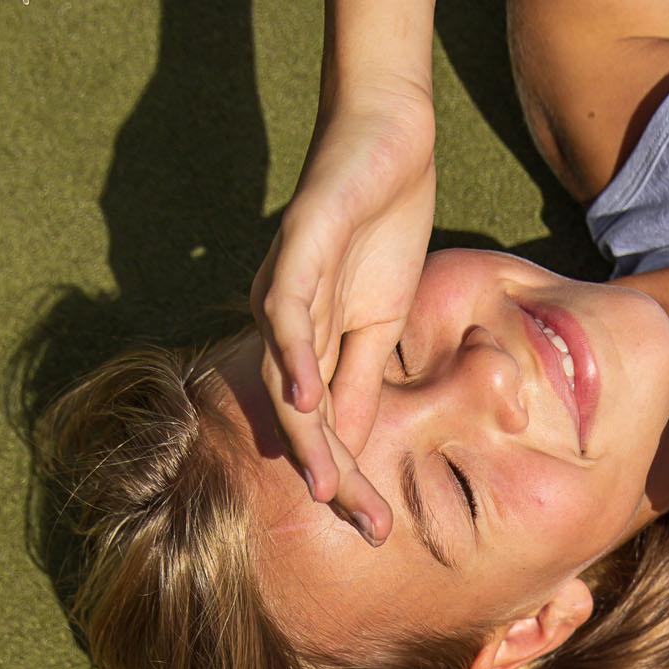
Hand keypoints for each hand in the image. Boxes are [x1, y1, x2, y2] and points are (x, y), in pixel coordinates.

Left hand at [249, 86, 436, 539]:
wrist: (388, 141)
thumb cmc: (382, 227)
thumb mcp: (382, 325)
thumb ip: (361, 383)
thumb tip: (348, 449)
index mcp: (304, 344)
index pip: (322, 428)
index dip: (347, 479)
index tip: (376, 527)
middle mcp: (280, 323)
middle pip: (301, 417)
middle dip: (332, 475)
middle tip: (366, 525)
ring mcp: (283, 286)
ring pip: (289, 377)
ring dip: (306, 436)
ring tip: (326, 488)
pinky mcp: (296, 248)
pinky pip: (288, 313)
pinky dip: (296, 358)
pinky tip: (308, 398)